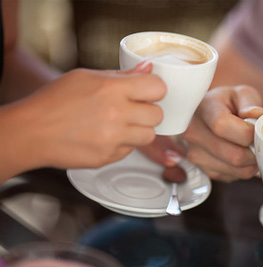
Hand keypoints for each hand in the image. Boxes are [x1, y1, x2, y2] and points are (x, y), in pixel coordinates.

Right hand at [0, 62, 165, 179]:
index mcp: (112, 89)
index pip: (157, 88)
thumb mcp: (85, 77)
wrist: (30, 132)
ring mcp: (113, 139)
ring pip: (149, 136)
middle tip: (134, 109)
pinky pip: (130, 150)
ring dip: (139, 130)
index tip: (150, 92)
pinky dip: (123, 144)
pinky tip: (106, 136)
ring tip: (121, 124)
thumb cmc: (53, 102)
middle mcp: (116, 115)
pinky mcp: (108, 157)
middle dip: (149, 111)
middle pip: (158, 115)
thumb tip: (147, 69)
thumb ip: (121, 75)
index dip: (155, 89)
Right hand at [182, 85, 262, 181]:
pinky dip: (240, 169)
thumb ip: (251, 103)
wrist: (206, 115)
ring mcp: (195, 153)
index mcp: (203, 109)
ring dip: (250, 163)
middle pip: (233, 155)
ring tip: (249, 147)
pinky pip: (230, 177)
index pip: (223, 126)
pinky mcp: (201, 169)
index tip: (255, 129)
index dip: (247, 133)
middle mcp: (193, 132)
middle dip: (254, 152)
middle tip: (258, 142)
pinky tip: (238, 154)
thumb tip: (257, 116)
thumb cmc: (225, 104)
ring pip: (235, 170)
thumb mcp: (240, 94)